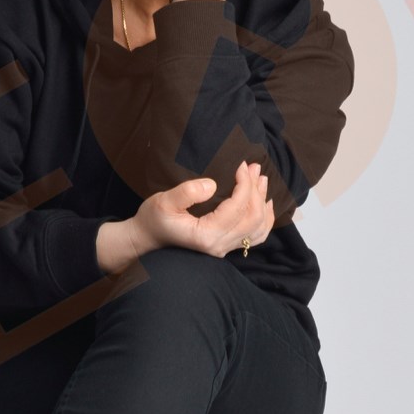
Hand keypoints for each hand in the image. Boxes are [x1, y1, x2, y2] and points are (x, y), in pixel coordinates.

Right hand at [97, 162, 272, 271]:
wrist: (147, 238)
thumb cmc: (153, 219)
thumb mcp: (163, 202)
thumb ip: (187, 192)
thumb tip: (212, 185)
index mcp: (207, 235)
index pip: (237, 208)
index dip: (244, 184)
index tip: (241, 164)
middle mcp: (220, 245)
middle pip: (252, 218)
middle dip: (256, 190)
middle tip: (254, 167)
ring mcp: (224, 248)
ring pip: (257, 228)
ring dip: (263, 202)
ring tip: (262, 179)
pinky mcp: (225, 245)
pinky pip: (254, 236)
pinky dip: (264, 219)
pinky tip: (266, 204)